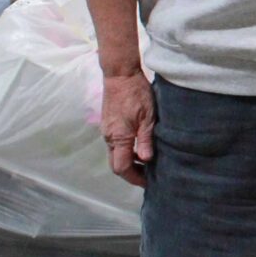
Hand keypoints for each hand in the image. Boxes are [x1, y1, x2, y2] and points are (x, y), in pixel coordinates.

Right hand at [101, 72, 155, 187]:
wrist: (120, 75)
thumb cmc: (137, 94)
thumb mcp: (148, 117)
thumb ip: (146, 140)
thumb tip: (147, 161)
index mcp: (119, 138)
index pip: (121, 168)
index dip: (134, 178)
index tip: (148, 181)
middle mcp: (109, 137)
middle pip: (116, 164)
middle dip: (131, 173)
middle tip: (149, 175)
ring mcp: (107, 131)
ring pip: (115, 154)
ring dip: (129, 161)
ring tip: (147, 162)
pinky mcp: (108, 125)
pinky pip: (115, 145)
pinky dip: (127, 151)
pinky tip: (140, 147)